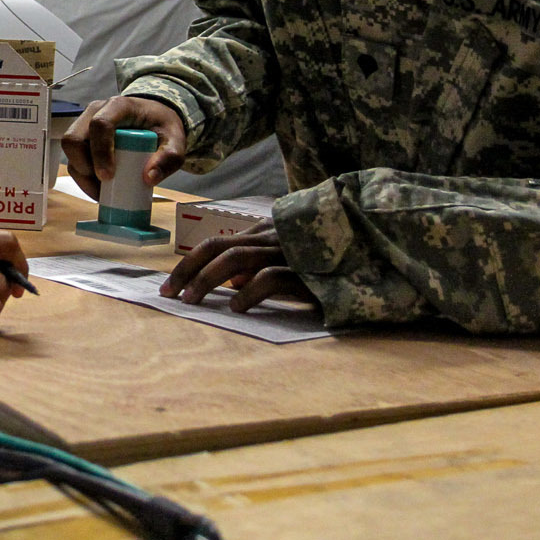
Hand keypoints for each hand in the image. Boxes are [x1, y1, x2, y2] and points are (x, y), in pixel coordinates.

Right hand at [60, 96, 186, 200]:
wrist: (154, 117)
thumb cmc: (161, 125)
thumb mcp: (175, 139)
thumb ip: (168, 157)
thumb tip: (148, 178)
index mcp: (118, 106)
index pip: (100, 124)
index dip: (100, 152)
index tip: (108, 176)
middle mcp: (95, 112)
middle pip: (74, 138)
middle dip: (84, 167)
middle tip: (103, 187)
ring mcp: (85, 125)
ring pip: (70, 152)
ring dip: (82, 176)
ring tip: (103, 193)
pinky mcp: (83, 140)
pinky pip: (74, 160)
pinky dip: (83, 179)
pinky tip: (99, 190)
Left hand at [160, 219, 315, 312]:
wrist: (371, 260)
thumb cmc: (327, 262)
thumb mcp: (289, 259)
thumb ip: (259, 265)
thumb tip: (230, 284)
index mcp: (267, 232)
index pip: (218, 242)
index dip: (190, 262)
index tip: (171, 285)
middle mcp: (273, 237)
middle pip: (218, 247)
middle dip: (188, 270)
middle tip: (168, 295)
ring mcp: (289, 251)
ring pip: (236, 258)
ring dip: (207, 280)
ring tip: (191, 302)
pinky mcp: (306, 271)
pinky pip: (270, 277)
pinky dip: (249, 291)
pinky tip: (237, 307)